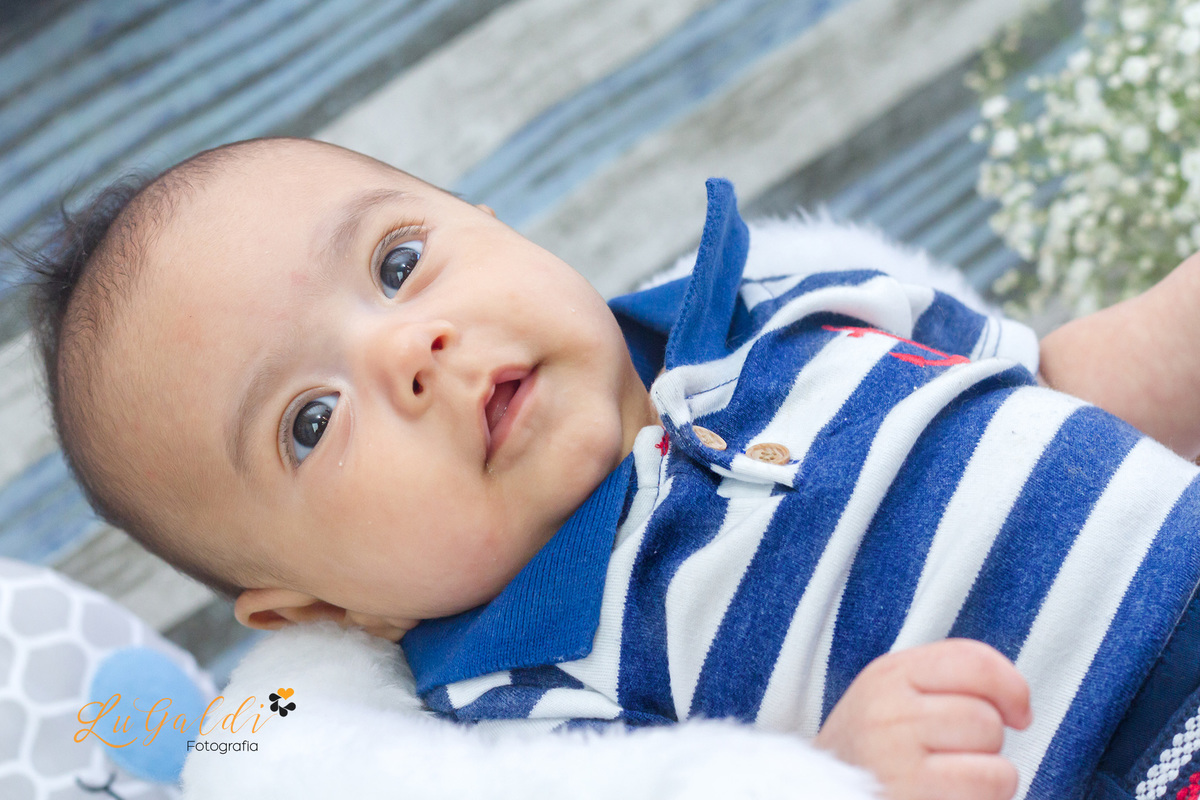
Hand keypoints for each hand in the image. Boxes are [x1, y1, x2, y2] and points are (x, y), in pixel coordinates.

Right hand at [814, 639, 1031, 799]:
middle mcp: (886, 712)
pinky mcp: (909, 796)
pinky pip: (987, 794)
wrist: (813, 796)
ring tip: (947, 787)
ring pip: (996, 764)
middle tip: (951, 761)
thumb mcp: (893, 701)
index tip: (1016, 714)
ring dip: (987, 783)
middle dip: (986, 747)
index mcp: (887, 676)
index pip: (973, 661)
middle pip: (987, 718)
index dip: (1011, 687)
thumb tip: (1018, 705)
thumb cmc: (873, 757)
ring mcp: (893, 760)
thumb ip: (946, 684)